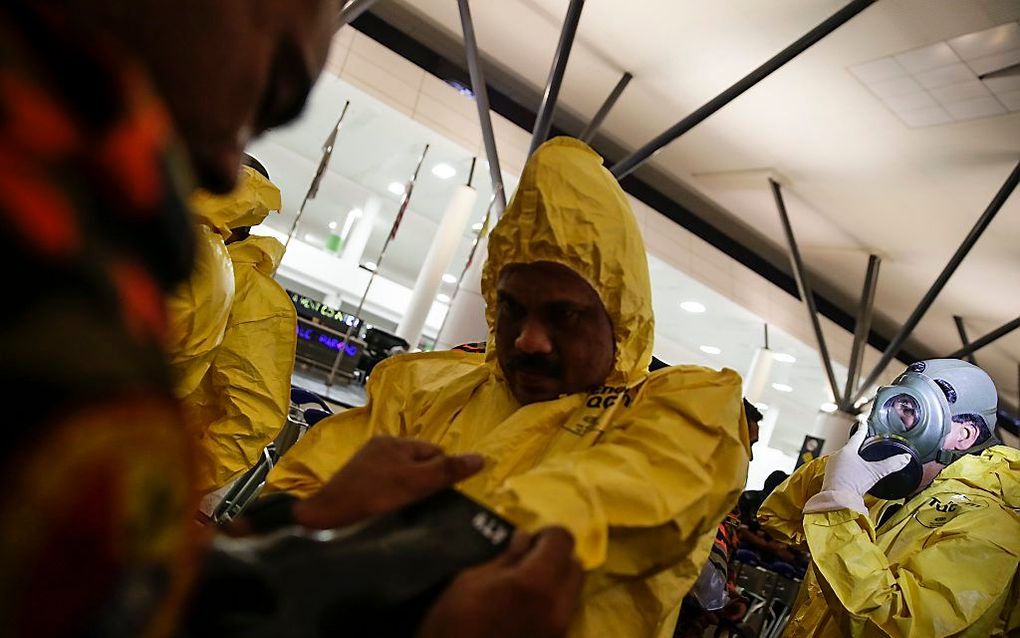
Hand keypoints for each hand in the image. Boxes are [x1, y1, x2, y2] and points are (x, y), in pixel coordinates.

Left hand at [292, 437, 483, 528]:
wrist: (325, 519)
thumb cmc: (373, 498)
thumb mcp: (415, 484)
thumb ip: (447, 470)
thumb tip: (481, 458)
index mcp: (395, 442)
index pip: (435, 452)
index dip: (443, 473)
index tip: (442, 495)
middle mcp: (380, 447)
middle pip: (418, 463)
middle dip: (426, 482)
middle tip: (425, 505)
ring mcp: (366, 465)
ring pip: (402, 477)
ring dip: (409, 492)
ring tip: (407, 512)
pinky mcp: (356, 483)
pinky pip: (385, 487)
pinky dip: (391, 499)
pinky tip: (389, 514)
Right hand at [417, 528, 582, 637]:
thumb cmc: (452, 626)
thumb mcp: (470, 582)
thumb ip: (506, 559)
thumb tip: (524, 538)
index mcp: (535, 583)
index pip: (562, 541)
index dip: (546, 534)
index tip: (528, 541)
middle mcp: (558, 607)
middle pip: (576, 566)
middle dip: (557, 556)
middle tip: (528, 561)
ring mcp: (559, 630)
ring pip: (573, 592)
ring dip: (556, 581)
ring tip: (526, 587)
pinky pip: (564, 614)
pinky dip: (552, 603)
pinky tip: (526, 609)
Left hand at [804, 425, 909, 514]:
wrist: (838, 500)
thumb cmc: (853, 484)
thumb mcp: (876, 472)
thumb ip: (891, 464)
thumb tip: (905, 458)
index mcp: (848, 451)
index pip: (857, 436)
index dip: (862, 429)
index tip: (863, 422)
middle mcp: (837, 456)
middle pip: (850, 447)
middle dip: (857, 447)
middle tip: (864, 445)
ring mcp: (832, 466)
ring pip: (844, 458)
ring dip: (852, 459)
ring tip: (860, 462)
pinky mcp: (829, 475)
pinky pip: (840, 468)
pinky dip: (847, 469)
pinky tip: (852, 474)